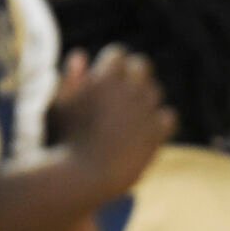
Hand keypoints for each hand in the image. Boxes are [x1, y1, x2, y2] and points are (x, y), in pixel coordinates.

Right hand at [51, 44, 176, 196]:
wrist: (84, 176)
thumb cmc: (65, 140)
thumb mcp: (60, 106)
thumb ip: (71, 79)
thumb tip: (81, 54)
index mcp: (104, 77)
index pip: (118, 54)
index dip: (113, 61)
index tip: (110, 70)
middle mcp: (129, 90)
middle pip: (142, 66)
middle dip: (134, 72)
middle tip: (127, 83)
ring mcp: (145, 111)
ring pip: (155, 91)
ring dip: (145, 95)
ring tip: (133, 106)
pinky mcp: (156, 133)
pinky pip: (169, 116)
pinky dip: (160, 119)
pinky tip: (148, 125)